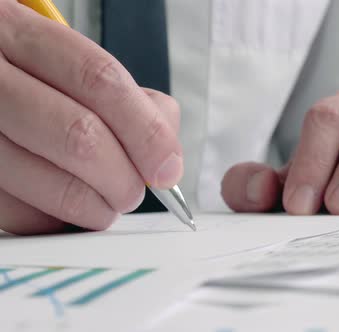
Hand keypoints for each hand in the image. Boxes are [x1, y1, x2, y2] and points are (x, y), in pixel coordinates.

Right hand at [0, 1, 182, 234]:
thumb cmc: (32, 82)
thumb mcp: (70, 65)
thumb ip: (128, 99)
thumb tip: (164, 157)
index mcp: (19, 36)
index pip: (100, 80)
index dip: (146, 131)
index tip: (167, 168)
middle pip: (80, 136)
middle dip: (124, 178)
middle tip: (134, 191)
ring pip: (52, 183)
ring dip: (95, 206)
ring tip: (104, 202)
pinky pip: (21, 214)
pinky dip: (56, 218)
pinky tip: (63, 202)